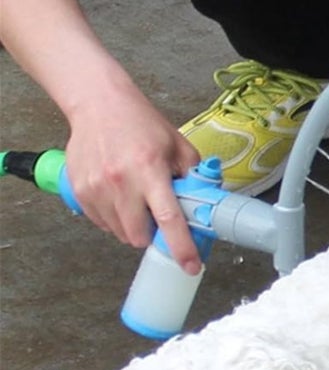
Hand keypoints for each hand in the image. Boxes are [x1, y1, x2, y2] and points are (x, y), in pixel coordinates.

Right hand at [65, 83, 201, 272]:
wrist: (98, 103)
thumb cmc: (141, 124)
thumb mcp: (178, 146)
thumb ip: (194, 177)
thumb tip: (207, 206)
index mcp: (149, 170)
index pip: (168, 218)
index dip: (181, 247)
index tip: (191, 266)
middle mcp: (120, 182)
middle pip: (139, 236)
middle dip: (152, 236)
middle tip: (157, 218)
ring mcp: (96, 188)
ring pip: (120, 234)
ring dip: (133, 228)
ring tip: (136, 201)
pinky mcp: (79, 191)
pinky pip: (102, 224)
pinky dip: (114, 220)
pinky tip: (119, 197)